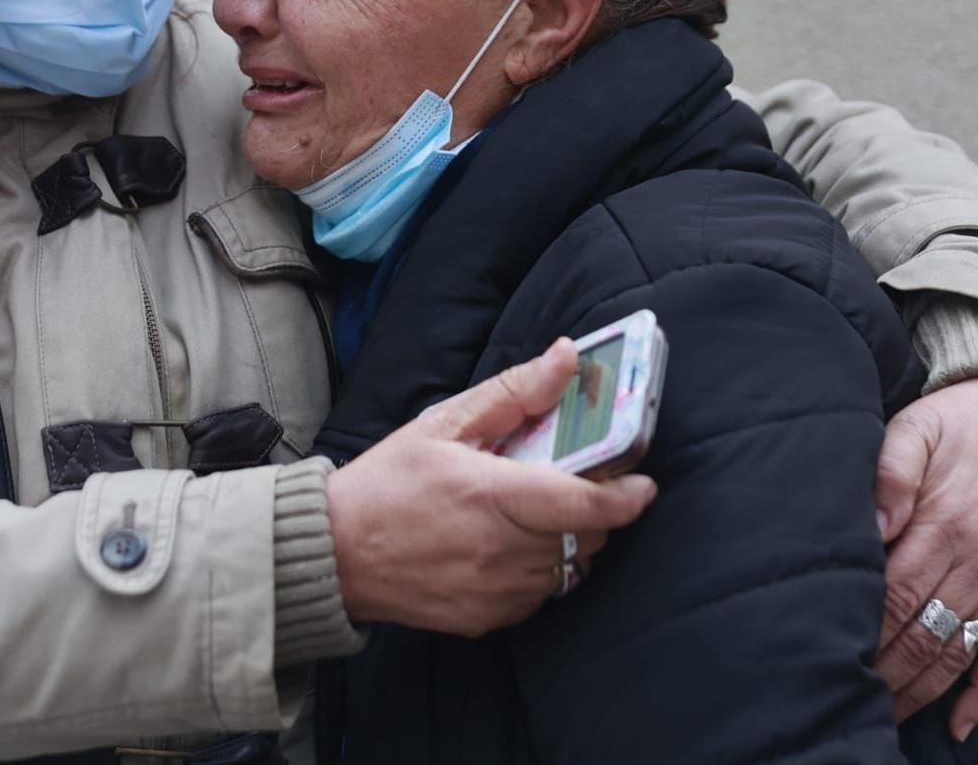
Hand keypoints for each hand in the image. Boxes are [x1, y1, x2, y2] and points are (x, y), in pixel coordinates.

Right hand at [326, 338, 656, 637]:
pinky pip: (540, 596)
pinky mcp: (486, 620)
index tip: (643, 481)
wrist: (333, 553)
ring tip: (536, 514)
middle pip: (587, 538)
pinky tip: (510, 546)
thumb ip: (514, 393)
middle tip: (578, 485)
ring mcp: (496, 593)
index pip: (586, 505)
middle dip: (596, 512)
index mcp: (493, 497)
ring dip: (569, 542)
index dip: (627, 496)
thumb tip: (566, 358)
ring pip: (568, 570)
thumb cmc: (386, 482)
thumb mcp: (444, 423)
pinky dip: (541, 571)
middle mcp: (501, 552)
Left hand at [873, 377, 977, 739]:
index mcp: (947, 525)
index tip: (831, 653)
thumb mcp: (915, 428)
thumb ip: (890, 471)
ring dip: (920, 690)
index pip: (896, 594)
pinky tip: (958, 725)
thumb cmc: (956, 427)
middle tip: (843, 696)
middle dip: (884, 670)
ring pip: (957, 652)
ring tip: (882, 717)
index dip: (865, 629)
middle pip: (923, 633)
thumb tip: (877, 526)